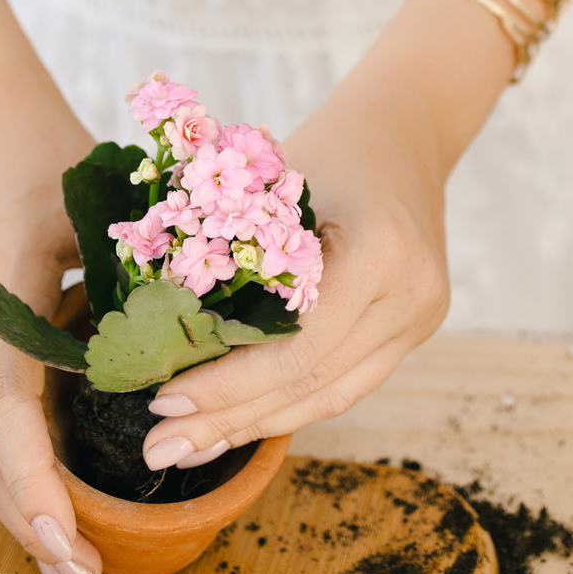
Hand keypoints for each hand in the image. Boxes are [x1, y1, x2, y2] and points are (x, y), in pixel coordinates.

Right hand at [0, 147, 104, 573]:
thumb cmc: (55, 159)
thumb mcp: (99, 208)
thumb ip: (132, 272)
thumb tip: (191, 341)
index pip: (9, 407)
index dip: (37, 477)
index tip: (70, 533)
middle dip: (31, 517)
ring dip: (21, 506)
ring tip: (72, 565)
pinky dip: (17, 471)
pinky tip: (52, 507)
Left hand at [137, 100, 449, 471]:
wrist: (406, 126)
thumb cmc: (327, 143)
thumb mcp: (275, 182)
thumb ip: (234, 252)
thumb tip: (150, 330)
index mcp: (379, 248)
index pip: (297, 347)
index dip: (228, 385)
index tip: (161, 400)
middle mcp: (412, 293)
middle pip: (312, 382)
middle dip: (230, 420)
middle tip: (159, 446)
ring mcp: (422, 316)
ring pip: (332, 395)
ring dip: (257, 425)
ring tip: (189, 447)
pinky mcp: (416, 328)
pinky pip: (347, 379)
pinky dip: (291, 402)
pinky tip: (239, 421)